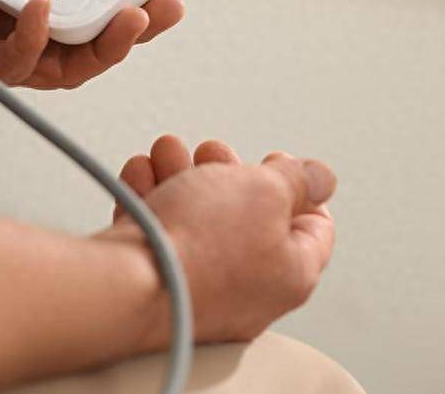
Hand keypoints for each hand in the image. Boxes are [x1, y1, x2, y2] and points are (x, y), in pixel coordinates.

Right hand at [100, 135, 336, 346]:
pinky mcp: (154, 288)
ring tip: (166, 152)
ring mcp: (198, 293)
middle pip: (246, 217)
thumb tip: (320, 178)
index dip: (297, 185)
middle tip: (209, 152)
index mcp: (291, 273)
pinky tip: (142, 175)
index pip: (314, 226)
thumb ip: (296, 178)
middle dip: (224, 172)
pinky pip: (159, 237)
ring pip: (197, 221)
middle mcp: (249, 292)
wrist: (123, 285)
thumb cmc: (197, 245)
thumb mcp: (263, 190)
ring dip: (181, 176)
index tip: (273, 163)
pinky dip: (150, 200)